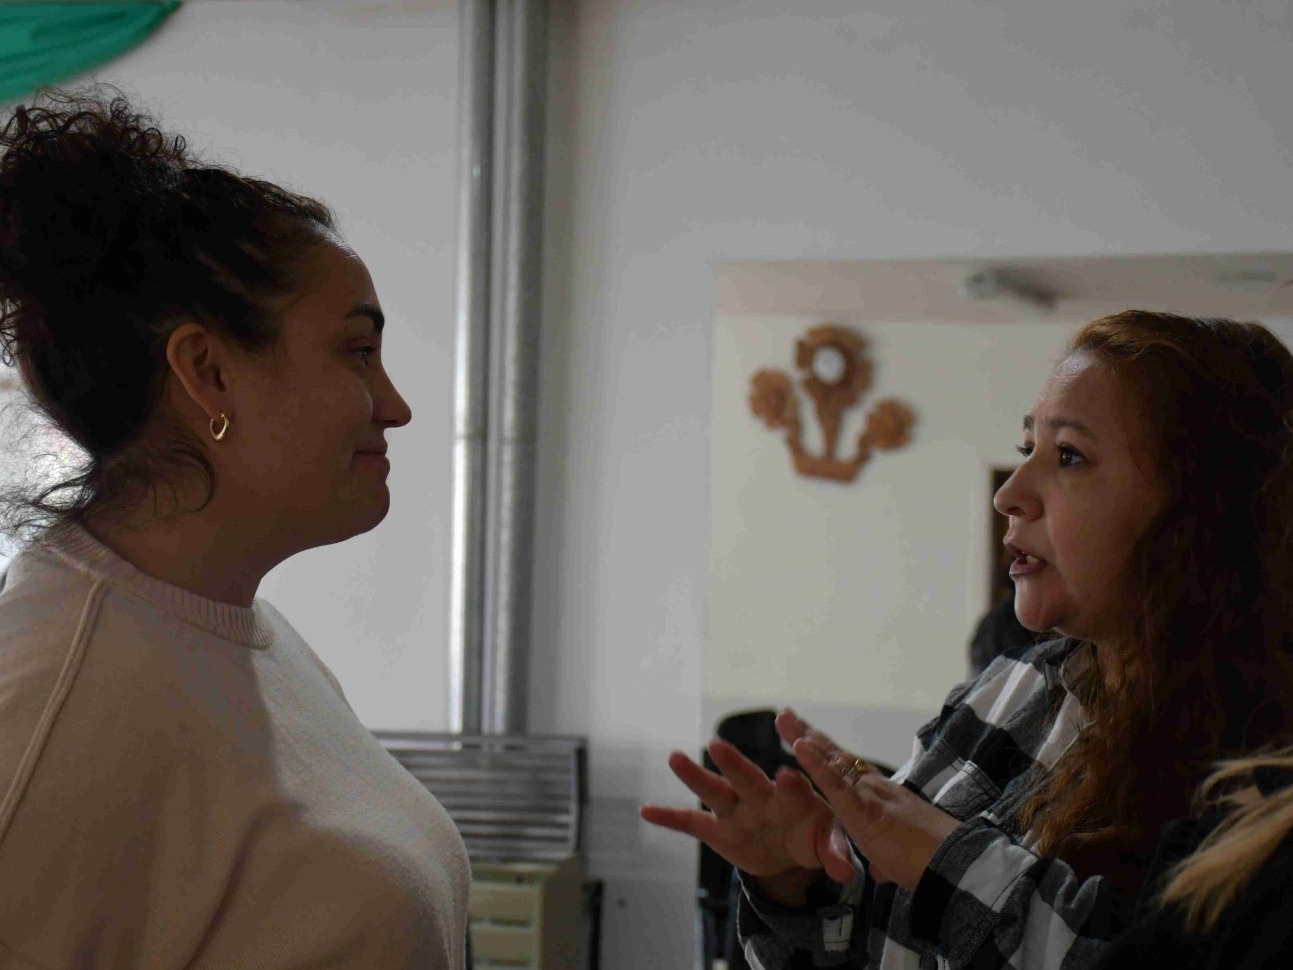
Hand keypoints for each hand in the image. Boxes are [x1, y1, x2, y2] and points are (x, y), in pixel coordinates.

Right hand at [640, 738, 853, 902]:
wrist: (791, 848)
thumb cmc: (812, 834)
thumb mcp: (828, 843)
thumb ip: (835, 853)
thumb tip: (847, 873)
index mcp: (793, 798)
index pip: (793, 788)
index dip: (790, 783)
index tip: (788, 774)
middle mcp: (760, 797)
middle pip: (746, 778)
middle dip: (733, 763)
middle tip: (717, 745)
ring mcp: (736, 811)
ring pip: (714, 790)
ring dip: (694, 776)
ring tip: (674, 757)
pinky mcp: (718, 830)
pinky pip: (690, 822)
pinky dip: (668, 817)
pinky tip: (646, 810)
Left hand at [777, 708, 963, 893]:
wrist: (956, 867)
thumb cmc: (931, 863)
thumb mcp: (897, 860)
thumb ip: (883, 860)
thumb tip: (879, 871)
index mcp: (881, 798)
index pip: (848, 769)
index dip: (825, 752)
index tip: (806, 735)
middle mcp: (875, 789)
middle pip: (836, 756)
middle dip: (808, 735)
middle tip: (785, 714)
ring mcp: (871, 797)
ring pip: (833, 763)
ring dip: (805, 740)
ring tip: (784, 719)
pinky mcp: (867, 812)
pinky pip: (837, 786)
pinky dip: (817, 767)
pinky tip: (800, 748)